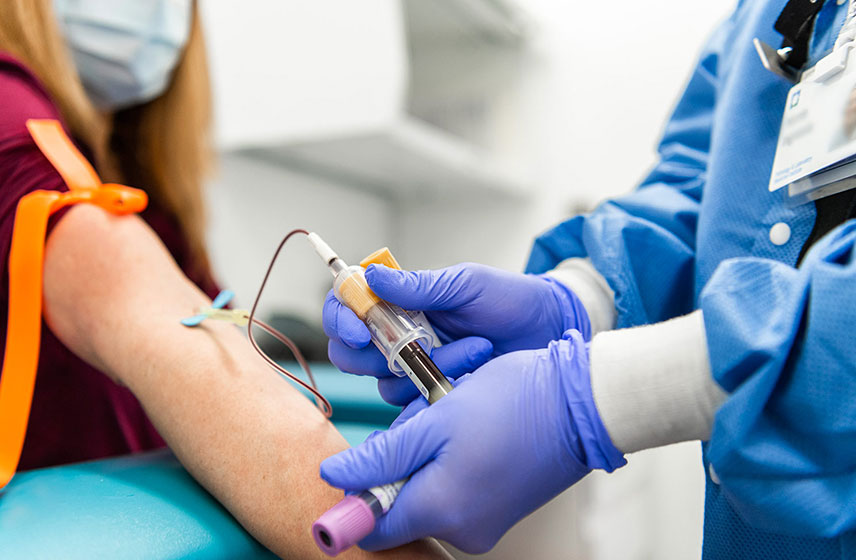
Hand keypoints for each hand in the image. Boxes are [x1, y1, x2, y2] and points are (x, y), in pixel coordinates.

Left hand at [320, 330, 624, 553]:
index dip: (355, 496)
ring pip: (425, 500)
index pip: (372, 527)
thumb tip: (334, 478)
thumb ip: (383, 456)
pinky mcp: (498, 515)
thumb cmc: (510, 402)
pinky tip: (466, 433)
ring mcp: (484, 526)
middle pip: (398, 511)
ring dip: (422, 464)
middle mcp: (462, 531)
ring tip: (446, 420)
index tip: (358, 460)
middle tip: (417, 421)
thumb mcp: (436, 419)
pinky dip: (447, 469)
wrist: (580, 404)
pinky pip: (453, 499)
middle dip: (394, 468)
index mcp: (441, 509)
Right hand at [323, 263, 590, 403]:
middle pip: (349, 354)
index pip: (347, 306)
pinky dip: (442, 386)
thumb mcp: (465, 284)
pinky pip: (413, 404)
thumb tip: (371, 278)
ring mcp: (414, 369)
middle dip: (370, 355)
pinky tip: (475, 369)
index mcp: (399, 301)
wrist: (548, 330)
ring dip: (427, 366)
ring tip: (476, 346)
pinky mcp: (431, 396)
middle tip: (410, 347)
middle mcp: (398, 336)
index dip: (341, 318)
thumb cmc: (508, 299)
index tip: (360, 329)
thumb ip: (419, 286)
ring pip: (384, 383)